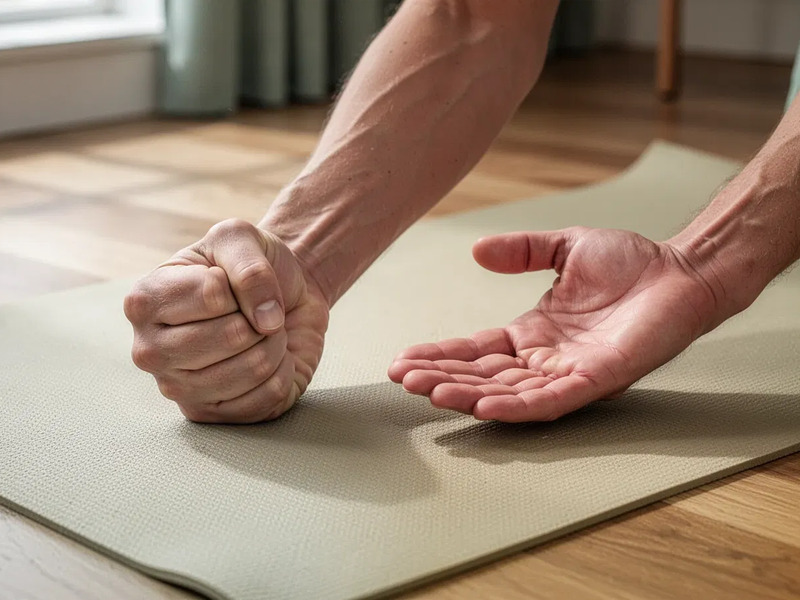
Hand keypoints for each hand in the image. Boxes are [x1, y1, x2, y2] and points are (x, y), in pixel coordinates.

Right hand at [124, 219, 328, 422]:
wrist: (277, 296)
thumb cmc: (247, 266)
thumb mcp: (241, 238)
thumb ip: (250, 266)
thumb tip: (266, 320)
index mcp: (144, 302)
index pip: (214, 296)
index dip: (241, 285)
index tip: (232, 282)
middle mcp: (150, 351)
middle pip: (232, 336)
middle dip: (261, 318)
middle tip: (254, 312)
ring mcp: (178, 389)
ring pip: (254, 369)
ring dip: (275, 344)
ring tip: (261, 333)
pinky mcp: (211, 415)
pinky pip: (268, 398)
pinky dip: (283, 371)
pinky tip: (267, 358)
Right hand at [388, 226, 720, 421]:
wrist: (682, 269)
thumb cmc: (632, 262)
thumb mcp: (564, 247)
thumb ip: (522, 250)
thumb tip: (476, 251)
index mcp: (534, 334)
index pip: (477, 351)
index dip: (441, 355)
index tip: (404, 359)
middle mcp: (545, 360)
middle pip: (483, 376)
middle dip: (442, 378)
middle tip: (403, 379)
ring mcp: (569, 373)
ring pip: (509, 393)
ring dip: (469, 395)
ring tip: (430, 393)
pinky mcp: (597, 379)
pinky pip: (551, 401)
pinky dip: (517, 407)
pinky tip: (484, 407)